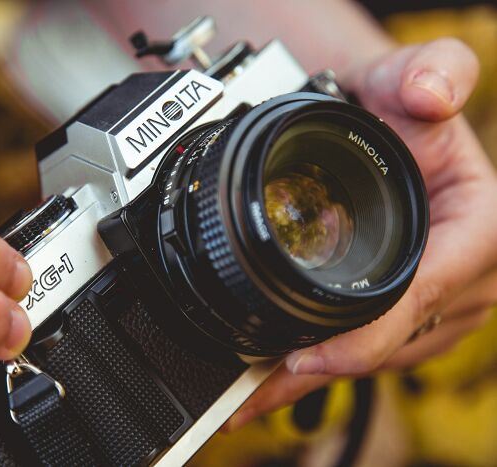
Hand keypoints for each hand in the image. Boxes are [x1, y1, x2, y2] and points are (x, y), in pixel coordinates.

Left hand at [226, 38, 496, 429]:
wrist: (386, 129)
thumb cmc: (400, 109)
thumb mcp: (412, 79)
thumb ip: (429, 71)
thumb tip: (432, 93)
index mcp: (480, 230)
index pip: (421, 298)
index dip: (365, 338)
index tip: (306, 358)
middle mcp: (466, 279)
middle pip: (391, 344)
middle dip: (322, 373)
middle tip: (251, 393)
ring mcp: (439, 305)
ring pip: (376, 357)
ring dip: (313, 379)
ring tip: (249, 395)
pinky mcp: (411, 315)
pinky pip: (368, 350)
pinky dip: (322, 365)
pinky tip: (274, 374)